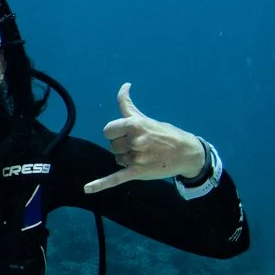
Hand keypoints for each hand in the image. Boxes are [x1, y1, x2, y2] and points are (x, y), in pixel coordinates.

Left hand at [84, 83, 208, 193]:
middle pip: (113, 145)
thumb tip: (124, 85)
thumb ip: (128, 105)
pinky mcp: (138, 172)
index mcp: (135, 125)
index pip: (108, 130)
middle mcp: (135, 141)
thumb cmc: (166, 133)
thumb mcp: (146, 118)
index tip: (127, 134)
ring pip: (117, 159)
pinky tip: (87, 188)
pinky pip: (115, 178)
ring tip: (144, 155)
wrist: (187, 153)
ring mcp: (136, 158)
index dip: (115, 133)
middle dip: (123, 145)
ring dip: (126, 158)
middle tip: (140, 145)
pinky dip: (100, 184)